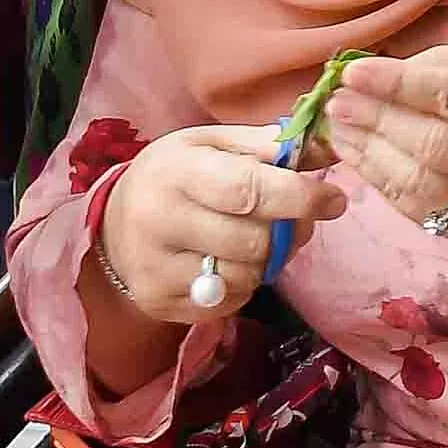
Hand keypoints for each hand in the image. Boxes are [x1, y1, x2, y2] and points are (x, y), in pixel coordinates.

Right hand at [100, 123, 352, 323]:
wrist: (113, 226)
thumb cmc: (174, 176)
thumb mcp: (210, 144)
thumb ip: (267, 146)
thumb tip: (327, 148)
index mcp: (175, 172)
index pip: (247, 190)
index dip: (298, 197)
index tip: (334, 199)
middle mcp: (158, 222)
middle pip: (253, 242)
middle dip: (289, 232)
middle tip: (295, 220)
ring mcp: (155, 269)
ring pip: (246, 276)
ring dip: (268, 260)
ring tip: (256, 238)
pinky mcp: (160, 303)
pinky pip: (230, 302)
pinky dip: (244, 285)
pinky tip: (229, 262)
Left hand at [322, 47, 447, 246]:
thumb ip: (434, 71)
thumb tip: (368, 77)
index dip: (402, 84)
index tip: (354, 72)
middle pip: (436, 144)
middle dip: (378, 119)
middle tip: (337, 99)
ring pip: (418, 181)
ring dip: (368, 150)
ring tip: (337, 124)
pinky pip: (409, 204)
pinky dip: (373, 175)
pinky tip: (351, 150)